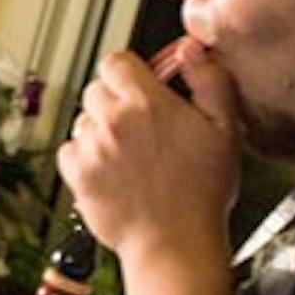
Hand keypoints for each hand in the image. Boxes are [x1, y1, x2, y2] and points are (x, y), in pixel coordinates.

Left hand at [58, 44, 239, 260]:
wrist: (174, 243)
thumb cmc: (202, 193)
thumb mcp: (225, 129)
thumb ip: (210, 80)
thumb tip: (192, 50)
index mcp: (148, 103)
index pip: (116, 62)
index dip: (128, 73)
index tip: (139, 89)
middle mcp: (114, 121)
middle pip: (96, 89)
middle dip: (115, 102)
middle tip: (139, 129)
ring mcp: (91, 147)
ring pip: (83, 121)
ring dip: (99, 131)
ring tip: (129, 156)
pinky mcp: (76, 173)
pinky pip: (69, 150)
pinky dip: (83, 158)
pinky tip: (112, 172)